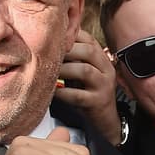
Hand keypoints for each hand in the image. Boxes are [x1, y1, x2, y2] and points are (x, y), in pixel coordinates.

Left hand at [56, 30, 120, 144]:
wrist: (104, 119)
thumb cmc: (88, 92)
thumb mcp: (82, 70)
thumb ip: (73, 56)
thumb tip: (50, 39)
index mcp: (101, 58)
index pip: (88, 38)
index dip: (70, 35)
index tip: (52, 38)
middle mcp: (106, 69)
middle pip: (89, 51)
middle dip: (66, 51)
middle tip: (48, 54)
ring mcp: (104, 86)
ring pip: (85, 71)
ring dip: (64, 70)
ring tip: (50, 72)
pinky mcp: (98, 102)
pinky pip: (79, 96)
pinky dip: (63, 93)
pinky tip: (53, 92)